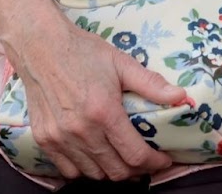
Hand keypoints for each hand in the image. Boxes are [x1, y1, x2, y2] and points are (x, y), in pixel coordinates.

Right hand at [5, 15, 186, 179]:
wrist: (40, 46)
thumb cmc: (83, 52)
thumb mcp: (121, 63)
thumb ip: (152, 84)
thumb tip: (182, 96)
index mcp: (104, 112)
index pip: (135, 155)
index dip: (154, 163)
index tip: (163, 160)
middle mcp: (81, 131)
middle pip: (115, 171)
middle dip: (136, 170)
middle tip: (146, 160)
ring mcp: (60, 138)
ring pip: (93, 175)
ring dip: (112, 172)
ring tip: (123, 160)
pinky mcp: (44, 140)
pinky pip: (68, 170)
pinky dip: (86, 170)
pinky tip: (96, 158)